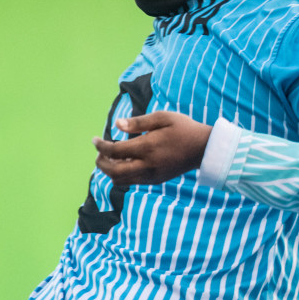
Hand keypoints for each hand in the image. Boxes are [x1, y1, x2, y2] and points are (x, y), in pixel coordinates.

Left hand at [93, 111, 212, 185]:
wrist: (204, 148)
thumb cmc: (183, 128)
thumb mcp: (163, 118)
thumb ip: (138, 123)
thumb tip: (116, 125)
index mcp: (148, 147)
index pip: (114, 151)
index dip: (100, 146)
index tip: (94, 140)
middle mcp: (148, 165)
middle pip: (113, 171)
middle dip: (101, 162)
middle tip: (99, 153)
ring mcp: (151, 175)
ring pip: (120, 180)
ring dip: (110, 170)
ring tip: (110, 158)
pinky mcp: (156, 180)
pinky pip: (131, 182)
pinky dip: (122, 174)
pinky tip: (124, 162)